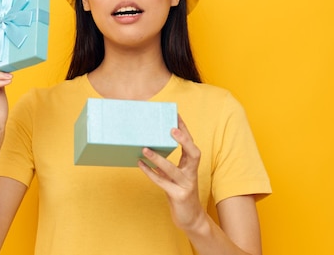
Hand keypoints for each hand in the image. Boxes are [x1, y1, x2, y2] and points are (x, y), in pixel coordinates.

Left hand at [138, 116, 205, 231]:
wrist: (191, 218)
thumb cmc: (180, 193)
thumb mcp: (175, 176)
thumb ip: (167, 165)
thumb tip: (150, 148)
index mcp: (191, 166)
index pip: (191, 144)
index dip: (185, 130)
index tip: (176, 115)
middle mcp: (192, 173)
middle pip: (193, 154)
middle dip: (184, 140)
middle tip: (171, 129)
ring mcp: (186, 185)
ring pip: (173, 169)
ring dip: (158, 159)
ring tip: (145, 149)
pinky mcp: (179, 196)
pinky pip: (162, 183)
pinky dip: (150, 173)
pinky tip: (140, 165)